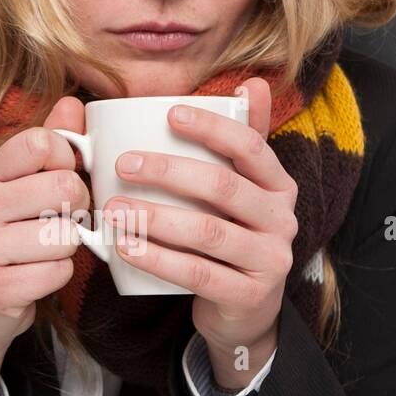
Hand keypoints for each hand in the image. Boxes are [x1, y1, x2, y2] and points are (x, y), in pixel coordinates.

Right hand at [0, 96, 89, 357]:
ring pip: (66, 235)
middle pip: (65, 188)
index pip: (42, 143)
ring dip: (68, 248)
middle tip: (61, 220)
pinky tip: (36, 276)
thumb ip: (49, 147)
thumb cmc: (4, 241)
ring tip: (44, 252)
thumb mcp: (18, 189)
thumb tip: (74, 103)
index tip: (60, 178)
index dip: (67, 161)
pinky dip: (58, 276)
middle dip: (77, 209)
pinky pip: (59, 272)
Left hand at [101, 77, 295, 376]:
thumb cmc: (231, 237)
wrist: (245, 312)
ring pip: (208, 231)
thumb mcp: (241, 190)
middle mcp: (282, 220)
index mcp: (279, 185)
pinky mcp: (249, 296)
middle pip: (223, 186)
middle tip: (122, 164)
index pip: (250, 146)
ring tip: (113, 209)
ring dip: (154, 217)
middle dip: (168, 171)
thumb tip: (252, 83)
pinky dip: (158, 259)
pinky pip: (198, 273)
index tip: (168, 114)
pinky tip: (125, 248)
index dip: (211, 127)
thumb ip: (242, 139)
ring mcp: (270, 260)